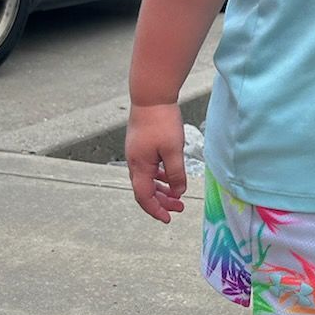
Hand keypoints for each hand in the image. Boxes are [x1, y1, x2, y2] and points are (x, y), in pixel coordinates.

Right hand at [126, 101, 187, 222]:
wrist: (151, 96)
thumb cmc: (161, 121)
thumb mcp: (173, 150)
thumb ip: (176, 173)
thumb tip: (178, 192)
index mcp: (139, 165)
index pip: (144, 196)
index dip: (155, 210)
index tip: (168, 218)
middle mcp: (134, 161)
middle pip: (145, 189)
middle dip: (162, 201)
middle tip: (179, 208)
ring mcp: (136, 153)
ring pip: (147, 178)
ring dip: (161, 189)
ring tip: (177, 195)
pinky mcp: (141, 145)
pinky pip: (149, 167)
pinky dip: (159, 175)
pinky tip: (169, 176)